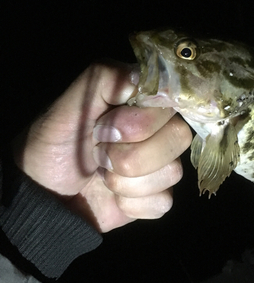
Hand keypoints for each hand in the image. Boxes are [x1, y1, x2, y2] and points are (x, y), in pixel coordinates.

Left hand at [12, 61, 191, 231]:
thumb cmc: (52, 147)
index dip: (141, 119)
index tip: (103, 128)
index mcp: (140, 100)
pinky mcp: (158, 195)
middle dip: (129, 153)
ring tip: (101, 175)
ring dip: (125, 181)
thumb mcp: (66, 106)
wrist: (44, 198)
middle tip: (98, 154)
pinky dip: (130, 204)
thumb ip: (103, 81)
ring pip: (173, 172)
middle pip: (179, 135)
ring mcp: (160, 163)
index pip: (171, 98)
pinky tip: (112, 197)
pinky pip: (163, 202)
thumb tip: (141, 79)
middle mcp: (157, 127)